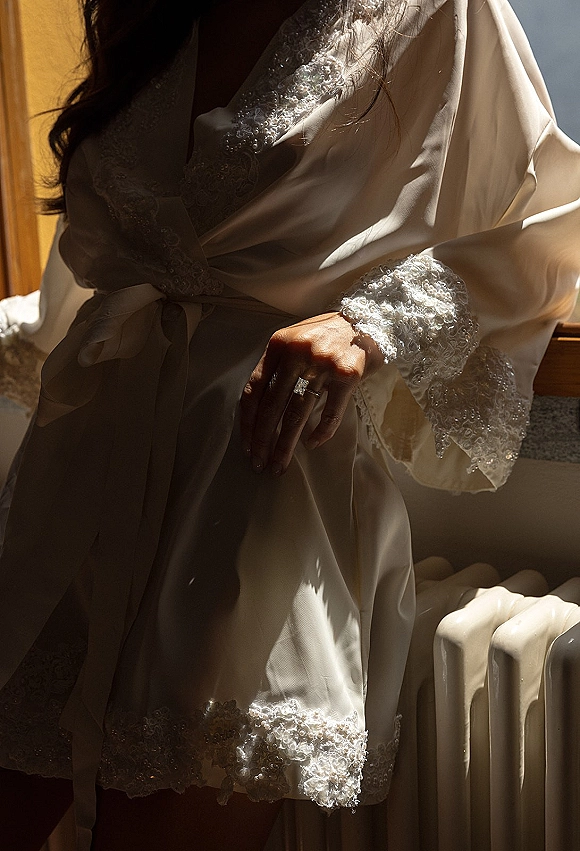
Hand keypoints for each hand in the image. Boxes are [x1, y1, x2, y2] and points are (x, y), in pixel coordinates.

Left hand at [240, 312, 382, 474]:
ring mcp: (323, 363)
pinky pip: (330, 412)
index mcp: (278, 344)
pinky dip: (321, 432)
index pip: (254, 389)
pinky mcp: (347, 374)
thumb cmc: (327, 336)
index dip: (248, 421)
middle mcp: (297, 352)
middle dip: (263, 440)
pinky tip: (312, 445)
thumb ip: (276, 367)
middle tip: (260, 464)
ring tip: (280, 465)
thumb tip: (258, 411)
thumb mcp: (295, 341)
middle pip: (273, 405)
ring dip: (286, 444)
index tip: (247, 445)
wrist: (368, 320)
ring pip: (297, 413)